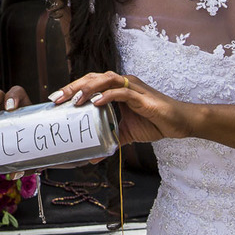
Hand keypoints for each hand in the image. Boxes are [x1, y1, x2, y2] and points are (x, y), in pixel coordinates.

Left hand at [52, 71, 193, 144]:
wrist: (179, 123)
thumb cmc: (154, 122)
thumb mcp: (126, 133)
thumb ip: (110, 139)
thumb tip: (93, 157)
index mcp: (116, 89)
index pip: (90, 83)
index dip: (72, 88)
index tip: (55, 100)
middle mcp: (123, 83)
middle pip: (93, 78)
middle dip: (73, 87)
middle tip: (56, 99)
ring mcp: (133, 87)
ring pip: (106, 80)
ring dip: (88, 88)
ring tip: (74, 100)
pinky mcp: (142, 97)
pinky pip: (122, 93)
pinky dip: (108, 96)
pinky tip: (96, 104)